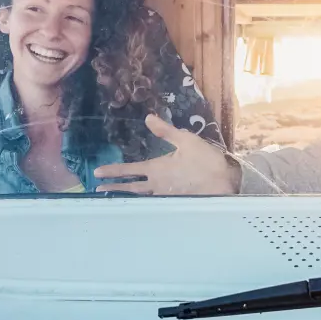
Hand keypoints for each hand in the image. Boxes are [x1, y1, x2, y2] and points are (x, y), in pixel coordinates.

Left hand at [94, 113, 240, 194]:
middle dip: (114, 187)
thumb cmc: (205, 161)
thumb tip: (148, 118)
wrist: (223, 185)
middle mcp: (157, 184)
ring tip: (115, 197)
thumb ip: (165, 131)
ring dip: (127, 195)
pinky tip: (143, 201)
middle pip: (131, 187)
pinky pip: (154, 202)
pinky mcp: (175, 202)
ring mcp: (165, 195)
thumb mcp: (186, 140)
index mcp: (157, 168)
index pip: (130, 170)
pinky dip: (143, 201)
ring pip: (141, 196)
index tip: (97, 173)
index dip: (113, 171)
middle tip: (98, 190)